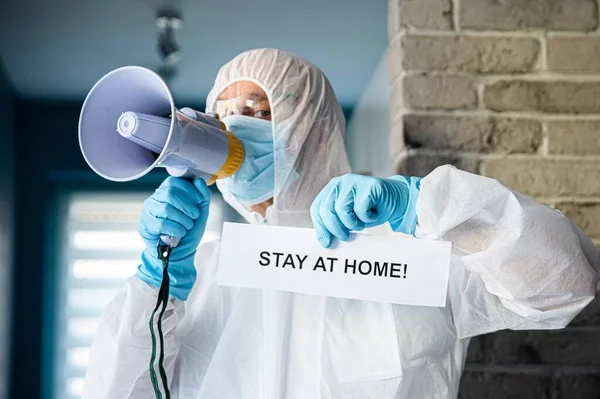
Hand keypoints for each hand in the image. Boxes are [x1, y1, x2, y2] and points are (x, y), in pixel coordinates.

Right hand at [136, 176, 210, 300]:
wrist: (179, 252)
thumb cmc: (188, 230)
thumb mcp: (201, 212)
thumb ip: (203, 195)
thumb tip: (199, 181)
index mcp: (168, 191)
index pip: (175, 182)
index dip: (190, 191)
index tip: (199, 201)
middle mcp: (155, 198)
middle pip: (170, 193)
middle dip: (188, 206)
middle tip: (194, 216)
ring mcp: (148, 211)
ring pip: (166, 209)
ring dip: (183, 219)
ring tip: (187, 226)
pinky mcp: (145, 225)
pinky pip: (161, 224)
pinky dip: (175, 229)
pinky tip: (180, 233)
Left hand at [310, 173, 419, 247]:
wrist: (396, 200)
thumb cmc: (370, 210)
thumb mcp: (349, 217)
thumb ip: (336, 222)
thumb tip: (325, 240)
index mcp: (331, 190)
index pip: (317, 208)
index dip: (320, 227)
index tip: (326, 242)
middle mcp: (339, 183)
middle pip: (327, 209)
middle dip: (335, 228)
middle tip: (345, 236)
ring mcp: (353, 182)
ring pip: (342, 210)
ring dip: (353, 223)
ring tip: (362, 222)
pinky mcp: (368, 185)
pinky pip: (361, 209)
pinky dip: (367, 217)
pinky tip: (373, 213)